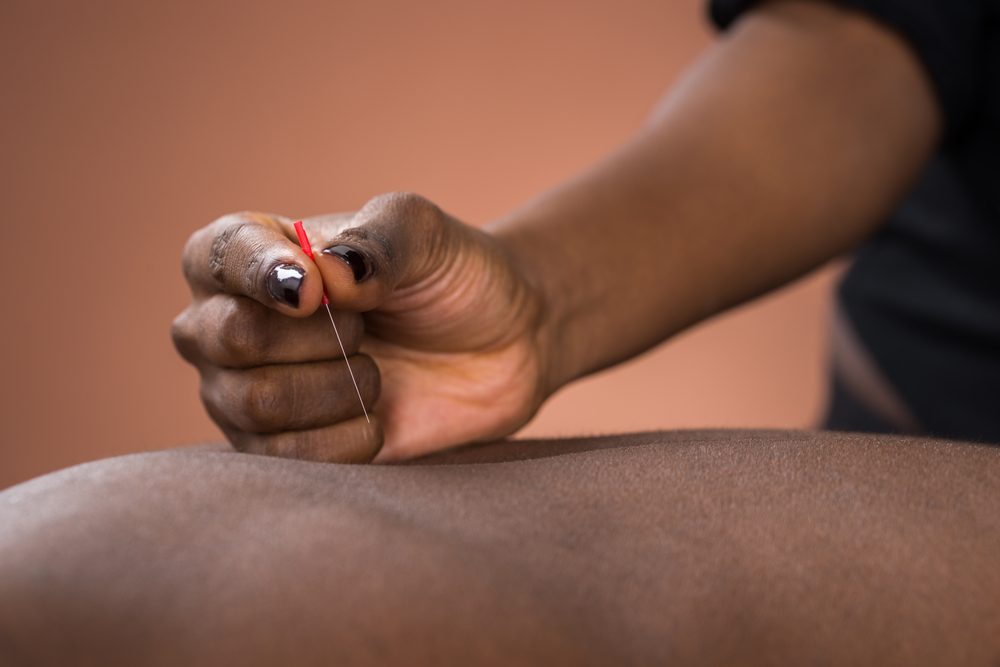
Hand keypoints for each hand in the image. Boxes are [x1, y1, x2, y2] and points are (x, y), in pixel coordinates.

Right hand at [172, 193, 551, 461]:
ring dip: (336, 389)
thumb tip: (327, 273)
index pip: (215, 256)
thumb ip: (379, 239)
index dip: (261, 274)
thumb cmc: (451, 277)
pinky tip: (376, 418)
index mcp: (254, 252)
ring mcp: (247, 392)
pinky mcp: (281, 450)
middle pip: (224, 337)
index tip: (317, 290)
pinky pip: (284, 459)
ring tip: (376, 372)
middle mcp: (231, 322)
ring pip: (252, 403)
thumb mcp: (428, 236)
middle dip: (315, 337)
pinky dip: (345, 439)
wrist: (500, 350)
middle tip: (365, 328)